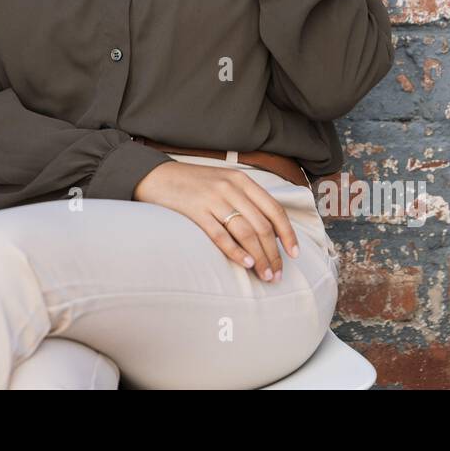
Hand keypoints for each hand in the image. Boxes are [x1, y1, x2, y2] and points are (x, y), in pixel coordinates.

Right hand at [133, 147, 300, 282]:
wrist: (155, 176)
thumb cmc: (192, 184)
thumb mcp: (222, 182)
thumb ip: (244, 199)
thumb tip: (269, 231)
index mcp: (241, 180)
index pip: (274, 209)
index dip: (288, 233)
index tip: (294, 254)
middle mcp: (230, 187)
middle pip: (262, 225)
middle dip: (274, 253)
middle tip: (277, 274)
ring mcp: (213, 199)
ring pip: (246, 232)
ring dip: (259, 257)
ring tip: (265, 274)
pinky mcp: (196, 211)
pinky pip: (221, 235)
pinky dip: (235, 251)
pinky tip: (244, 264)